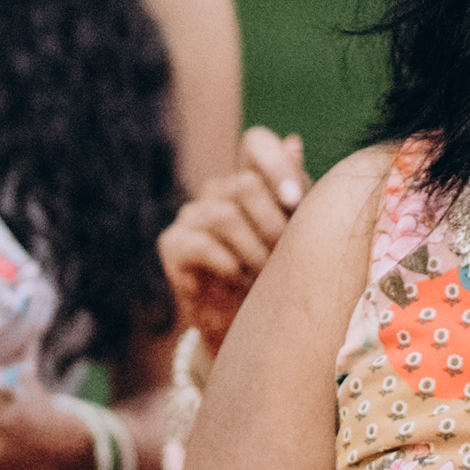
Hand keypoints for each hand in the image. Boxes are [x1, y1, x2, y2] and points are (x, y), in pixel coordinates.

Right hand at [153, 129, 312, 365]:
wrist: (247, 328)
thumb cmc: (278, 276)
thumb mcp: (297, 235)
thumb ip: (295, 193)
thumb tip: (294, 140)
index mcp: (252, 179)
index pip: (257, 142)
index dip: (276, 164)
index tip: (295, 201)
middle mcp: (219, 190)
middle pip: (246, 183)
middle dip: (273, 225)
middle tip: (286, 258)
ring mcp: (192, 215)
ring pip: (225, 215)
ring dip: (253, 251)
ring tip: (265, 277)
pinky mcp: (172, 244)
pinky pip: (200, 243)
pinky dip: (227, 264)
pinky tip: (239, 279)